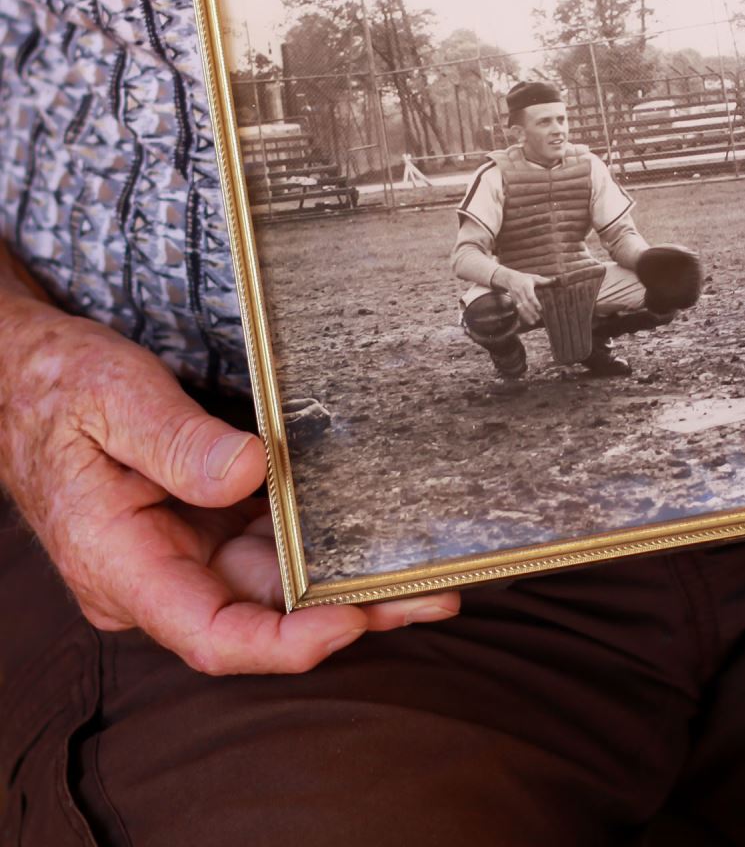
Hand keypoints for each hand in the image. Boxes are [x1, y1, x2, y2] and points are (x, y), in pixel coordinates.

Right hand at [0, 293, 459, 674]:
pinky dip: (327, 546)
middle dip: (351, 613)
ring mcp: (187, 551)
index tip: (356, 618)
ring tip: (430, 575)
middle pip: (264, 617)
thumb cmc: (60, 388)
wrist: (33, 376)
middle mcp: (161, 574)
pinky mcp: (209, 522)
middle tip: (431, 598)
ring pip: (280, 585)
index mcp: (123, 565)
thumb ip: (175, 442)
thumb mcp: (110, 400)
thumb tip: (251, 471)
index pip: (213, 636)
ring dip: (351, 583)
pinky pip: (276, 545)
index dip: (288, 643)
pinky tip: (380, 534)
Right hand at [501, 268, 550, 325]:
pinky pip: (518, 309)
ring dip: (527, 316)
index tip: (540, 309)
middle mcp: (520, 292)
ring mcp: (516, 297)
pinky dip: (523, 315)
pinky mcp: (514, 301)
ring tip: (533, 322)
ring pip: (521, 308)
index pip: (530, 296)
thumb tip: (555, 280)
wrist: (509, 278)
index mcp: (526, 286)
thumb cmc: (524, 278)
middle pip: (525, 304)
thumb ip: (544, 280)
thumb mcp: (533, 277)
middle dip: (531, 312)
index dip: (535, 303)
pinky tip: (528, 320)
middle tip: (538, 318)